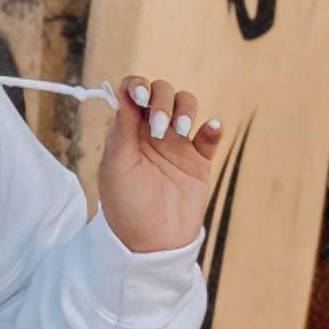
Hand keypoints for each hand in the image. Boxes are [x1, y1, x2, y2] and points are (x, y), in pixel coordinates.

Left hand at [96, 74, 221, 253]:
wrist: (151, 243)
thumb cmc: (125, 206)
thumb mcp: (116, 166)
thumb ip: (122, 128)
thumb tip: (125, 90)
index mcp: (127, 130)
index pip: (134, 92)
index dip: (138, 85)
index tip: (141, 97)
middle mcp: (151, 131)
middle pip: (162, 92)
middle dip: (163, 101)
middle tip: (160, 128)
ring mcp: (177, 144)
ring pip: (187, 105)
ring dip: (186, 109)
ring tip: (181, 130)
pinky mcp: (199, 160)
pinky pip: (210, 135)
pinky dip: (213, 127)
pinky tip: (209, 129)